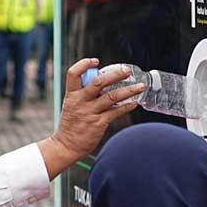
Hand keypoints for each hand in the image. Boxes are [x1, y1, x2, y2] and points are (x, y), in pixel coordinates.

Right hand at [37, 58, 142, 179]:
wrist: (66, 146)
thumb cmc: (70, 125)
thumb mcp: (71, 106)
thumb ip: (83, 94)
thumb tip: (102, 82)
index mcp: (71, 95)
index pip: (73, 73)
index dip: (84, 64)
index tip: (96, 61)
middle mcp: (80, 101)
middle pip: (98, 82)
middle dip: (115, 74)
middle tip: (127, 71)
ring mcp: (90, 112)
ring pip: (112, 96)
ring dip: (128, 90)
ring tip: (140, 86)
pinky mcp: (98, 123)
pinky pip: (115, 112)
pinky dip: (126, 106)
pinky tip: (134, 103)